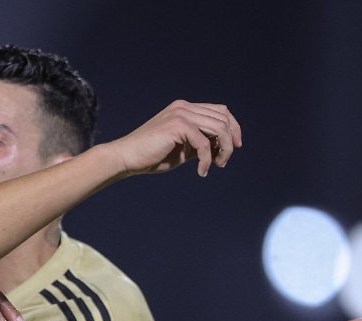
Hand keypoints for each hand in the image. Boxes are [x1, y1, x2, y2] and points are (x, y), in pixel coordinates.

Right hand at [110, 100, 241, 177]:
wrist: (126, 158)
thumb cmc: (151, 156)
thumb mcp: (183, 148)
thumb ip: (201, 143)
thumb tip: (224, 147)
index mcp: (185, 108)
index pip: (220, 111)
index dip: (233, 128)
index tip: (234, 147)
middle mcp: (184, 107)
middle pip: (223, 118)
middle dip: (230, 142)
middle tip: (223, 162)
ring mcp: (181, 114)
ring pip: (219, 129)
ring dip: (223, 150)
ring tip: (217, 166)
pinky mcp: (177, 125)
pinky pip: (204, 144)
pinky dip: (206, 160)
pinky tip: (201, 172)